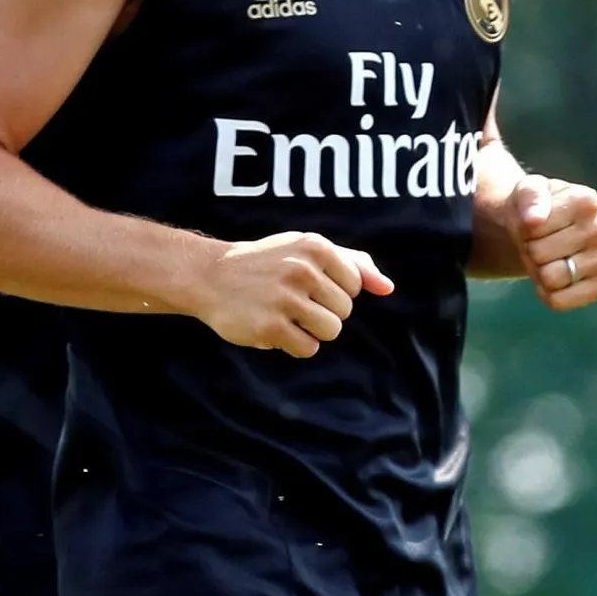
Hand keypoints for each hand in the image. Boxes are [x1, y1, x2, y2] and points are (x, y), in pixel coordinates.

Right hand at [195, 232, 395, 358]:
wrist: (208, 275)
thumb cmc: (265, 263)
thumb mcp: (305, 250)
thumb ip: (353, 264)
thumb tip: (388, 288)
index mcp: (315, 247)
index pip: (356, 285)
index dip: (332, 290)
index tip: (304, 282)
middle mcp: (302, 269)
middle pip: (344, 311)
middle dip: (321, 310)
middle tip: (289, 298)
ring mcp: (285, 298)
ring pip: (330, 331)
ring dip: (310, 330)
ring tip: (284, 315)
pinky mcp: (270, 326)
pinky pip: (308, 349)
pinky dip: (293, 344)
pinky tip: (272, 328)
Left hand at [507, 174, 596, 311]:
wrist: (538, 229)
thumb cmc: (533, 208)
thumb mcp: (525, 191)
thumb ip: (530, 197)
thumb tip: (535, 220)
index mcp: (587, 201)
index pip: (534, 227)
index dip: (522, 228)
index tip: (531, 222)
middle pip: (540, 254)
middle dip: (529, 250)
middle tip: (535, 242)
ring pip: (552, 279)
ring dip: (537, 271)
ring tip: (545, 257)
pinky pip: (566, 300)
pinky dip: (549, 295)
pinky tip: (550, 282)